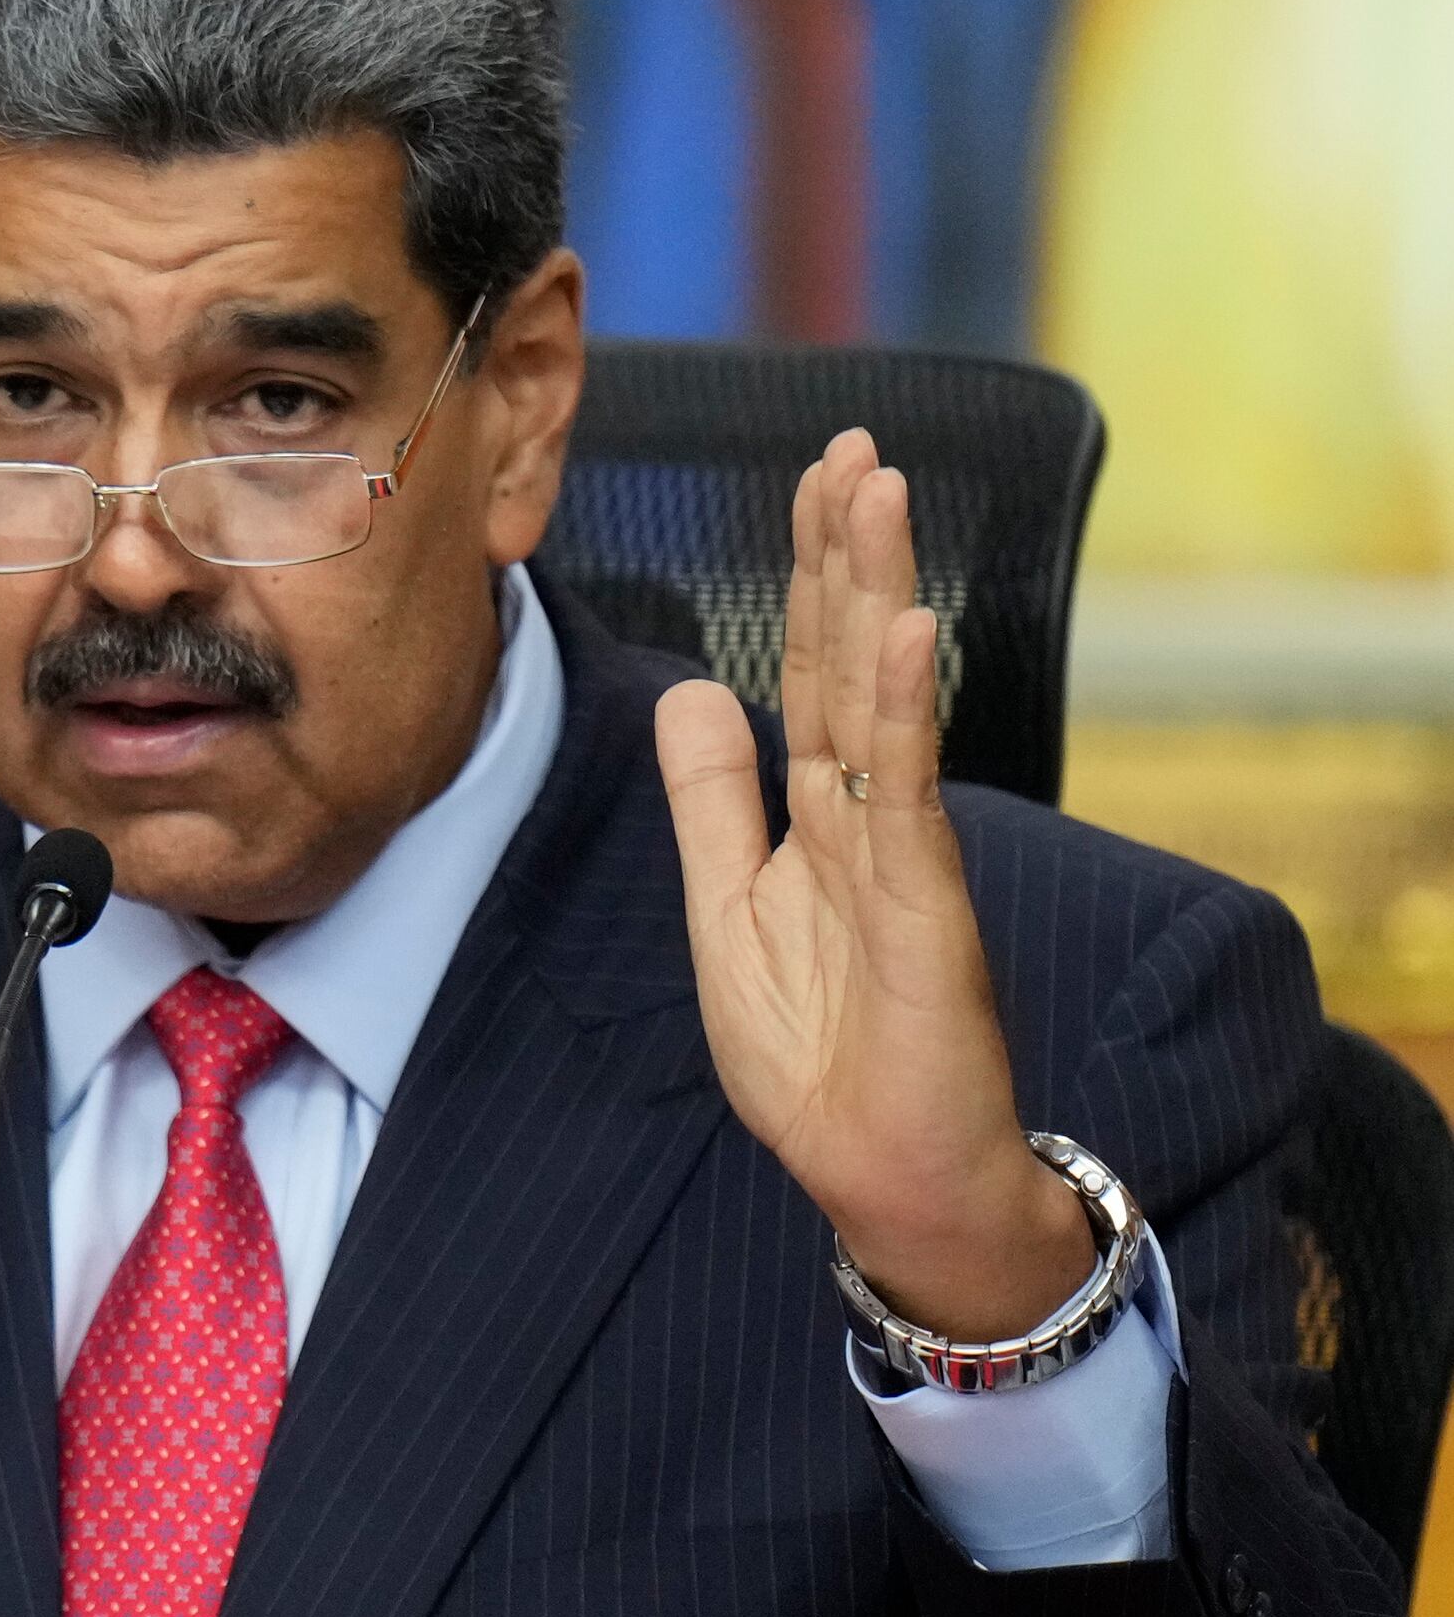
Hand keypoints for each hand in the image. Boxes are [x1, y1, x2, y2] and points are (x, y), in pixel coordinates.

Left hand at [654, 430, 1095, 1339]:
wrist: (886, 1173)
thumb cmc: (820, 1056)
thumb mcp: (731, 906)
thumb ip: (715, 798)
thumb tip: (694, 688)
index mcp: (818, 814)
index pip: (815, 668)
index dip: (811, 574)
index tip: (812, 476)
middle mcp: (868, 815)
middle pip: (854, 659)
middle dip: (848, 551)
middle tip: (850, 443)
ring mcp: (900, 853)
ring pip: (883, 701)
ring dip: (881, 593)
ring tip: (879, 490)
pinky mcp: (923, 904)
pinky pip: (906, 792)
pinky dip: (909, 709)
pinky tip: (909, 632)